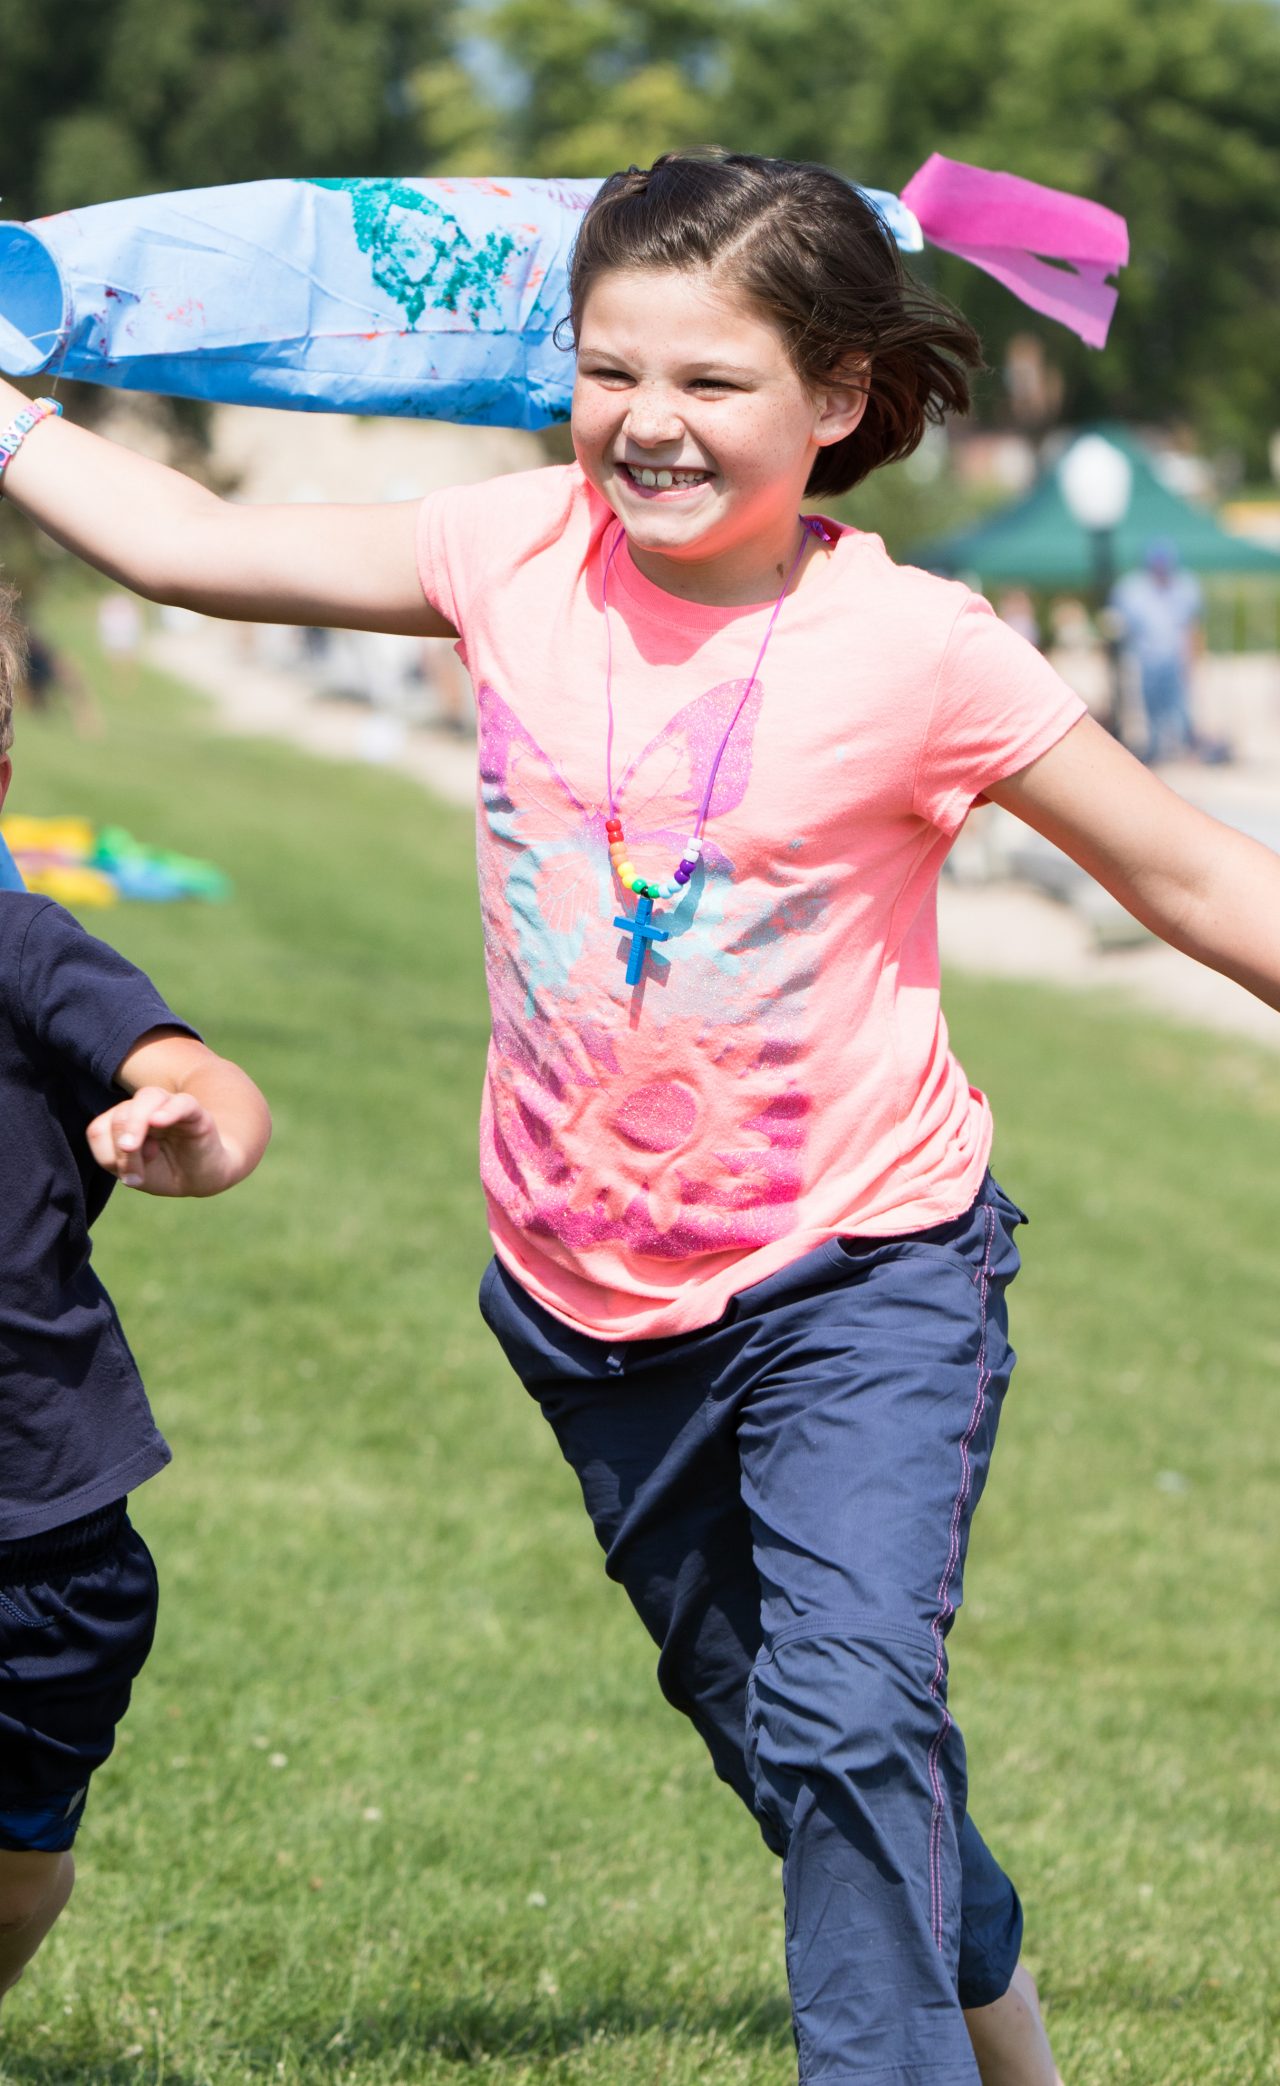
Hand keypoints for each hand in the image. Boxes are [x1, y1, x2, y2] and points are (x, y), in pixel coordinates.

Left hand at [86, 1085, 244, 1196]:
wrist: (203, 1177)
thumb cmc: (166, 1171)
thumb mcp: (136, 1174)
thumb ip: (119, 1160)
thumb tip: (127, 1144)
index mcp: (124, 1121)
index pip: (100, 1128)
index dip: (106, 1154)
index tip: (127, 1176)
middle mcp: (145, 1109)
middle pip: (121, 1113)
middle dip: (122, 1146)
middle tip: (137, 1176)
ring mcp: (170, 1108)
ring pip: (147, 1098)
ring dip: (136, 1124)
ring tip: (139, 1150)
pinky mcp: (196, 1113)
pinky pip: (181, 1103)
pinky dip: (168, 1110)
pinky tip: (160, 1121)